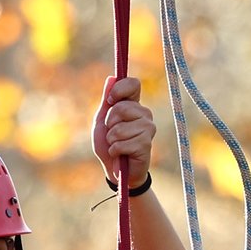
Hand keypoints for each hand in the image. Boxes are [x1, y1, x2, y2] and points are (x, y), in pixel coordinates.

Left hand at [93, 76, 154, 190]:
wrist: (115, 171)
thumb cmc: (109, 145)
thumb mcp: (102, 121)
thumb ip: (107, 102)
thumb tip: (111, 78)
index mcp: (133, 105)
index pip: (133, 84)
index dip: (121, 89)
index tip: (111, 100)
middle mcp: (144, 114)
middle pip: (122, 107)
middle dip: (110, 123)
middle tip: (112, 134)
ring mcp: (148, 128)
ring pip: (121, 127)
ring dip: (112, 139)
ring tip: (116, 146)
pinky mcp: (146, 144)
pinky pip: (123, 143)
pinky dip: (115, 150)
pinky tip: (120, 155)